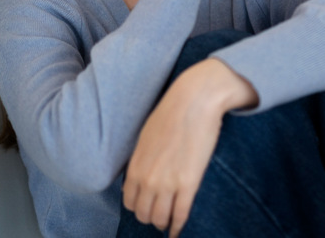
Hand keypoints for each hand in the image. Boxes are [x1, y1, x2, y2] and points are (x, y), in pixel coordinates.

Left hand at [122, 59, 257, 236]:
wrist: (195, 99)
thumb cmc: (173, 111)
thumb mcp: (147, 135)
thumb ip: (143, 158)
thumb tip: (145, 170)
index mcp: (136, 166)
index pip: (130, 201)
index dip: (139, 207)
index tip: (148, 207)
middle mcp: (147, 178)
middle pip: (143, 213)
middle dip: (151, 217)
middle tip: (162, 216)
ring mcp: (167, 183)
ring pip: (160, 217)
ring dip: (165, 222)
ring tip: (172, 222)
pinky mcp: (188, 183)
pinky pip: (181, 214)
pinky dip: (180, 225)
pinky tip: (181, 229)